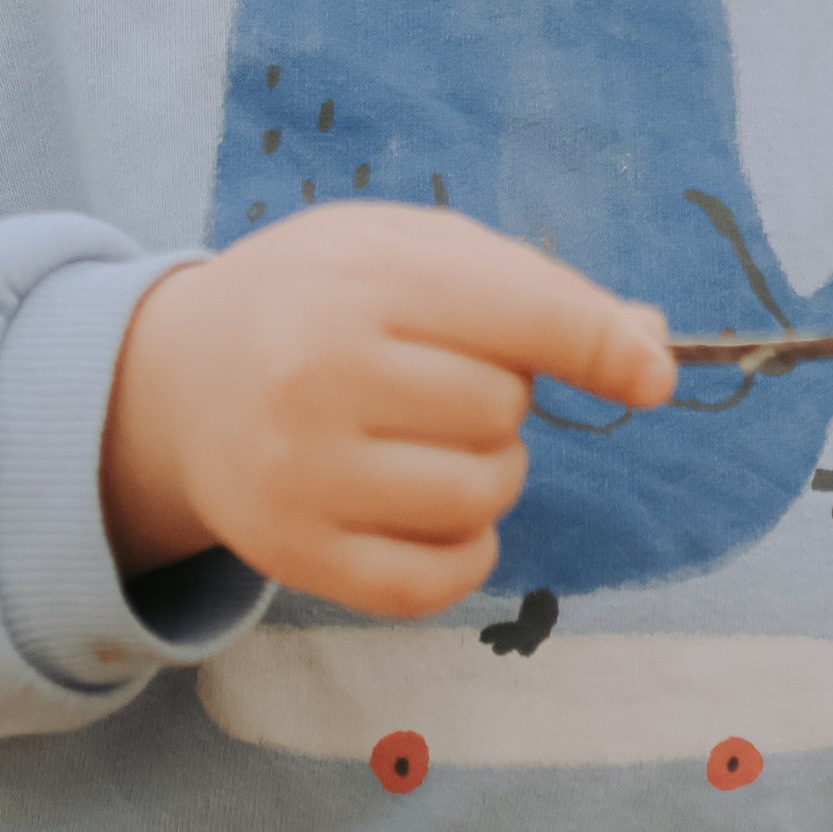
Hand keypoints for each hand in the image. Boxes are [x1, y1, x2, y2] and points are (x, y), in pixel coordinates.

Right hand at [99, 203, 675, 618]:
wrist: (179, 375)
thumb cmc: (321, 299)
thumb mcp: (410, 250)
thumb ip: (533, 288)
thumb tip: (650, 348)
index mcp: (362, 277)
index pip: (525, 316)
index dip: (604, 347)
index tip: (652, 376)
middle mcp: (321, 372)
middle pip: (506, 410)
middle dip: (502, 399)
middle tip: (437, 381)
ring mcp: (300, 471)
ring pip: (482, 494)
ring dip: (488, 473)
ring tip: (430, 440)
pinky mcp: (292, 552)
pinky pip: (435, 581)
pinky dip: (464, 553)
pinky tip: (434, 514)